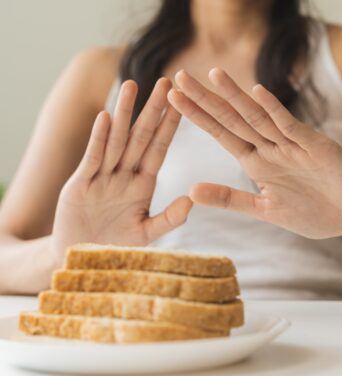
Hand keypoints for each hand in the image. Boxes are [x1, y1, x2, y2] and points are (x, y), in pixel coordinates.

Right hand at [51, 78, 192, 261]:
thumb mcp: (146, 233)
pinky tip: (106, 118)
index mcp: (143, 184)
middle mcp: (124, 175)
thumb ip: (169, 218)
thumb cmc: (116, 245)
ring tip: (132, 86)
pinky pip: (92, 158)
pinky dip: (98, 139)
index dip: (169, 126)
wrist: (83, 257)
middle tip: (165, 82)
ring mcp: (103, 177)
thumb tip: (191, 199)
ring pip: (117, 140)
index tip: (182, 103)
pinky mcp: (80, 184)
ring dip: (124, 114)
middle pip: (141, 137)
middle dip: (152, 110)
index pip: (159, 149)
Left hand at [167, 68, 341, 238]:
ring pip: (257, 116)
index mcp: (255, 162)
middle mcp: (269, 148)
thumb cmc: (312, 212)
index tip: (173, 100)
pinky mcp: (314, 145)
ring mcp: (291, 144)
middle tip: (179, 77)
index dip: (197, 116)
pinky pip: (290, 125)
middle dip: (205, 99)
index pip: (220, 134)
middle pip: (232, 119)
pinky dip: (274, 110)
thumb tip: (191, 190)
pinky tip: (256, 93)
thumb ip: (229, 199)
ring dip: (235, 97)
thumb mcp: (264, 210)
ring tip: (212, 75)